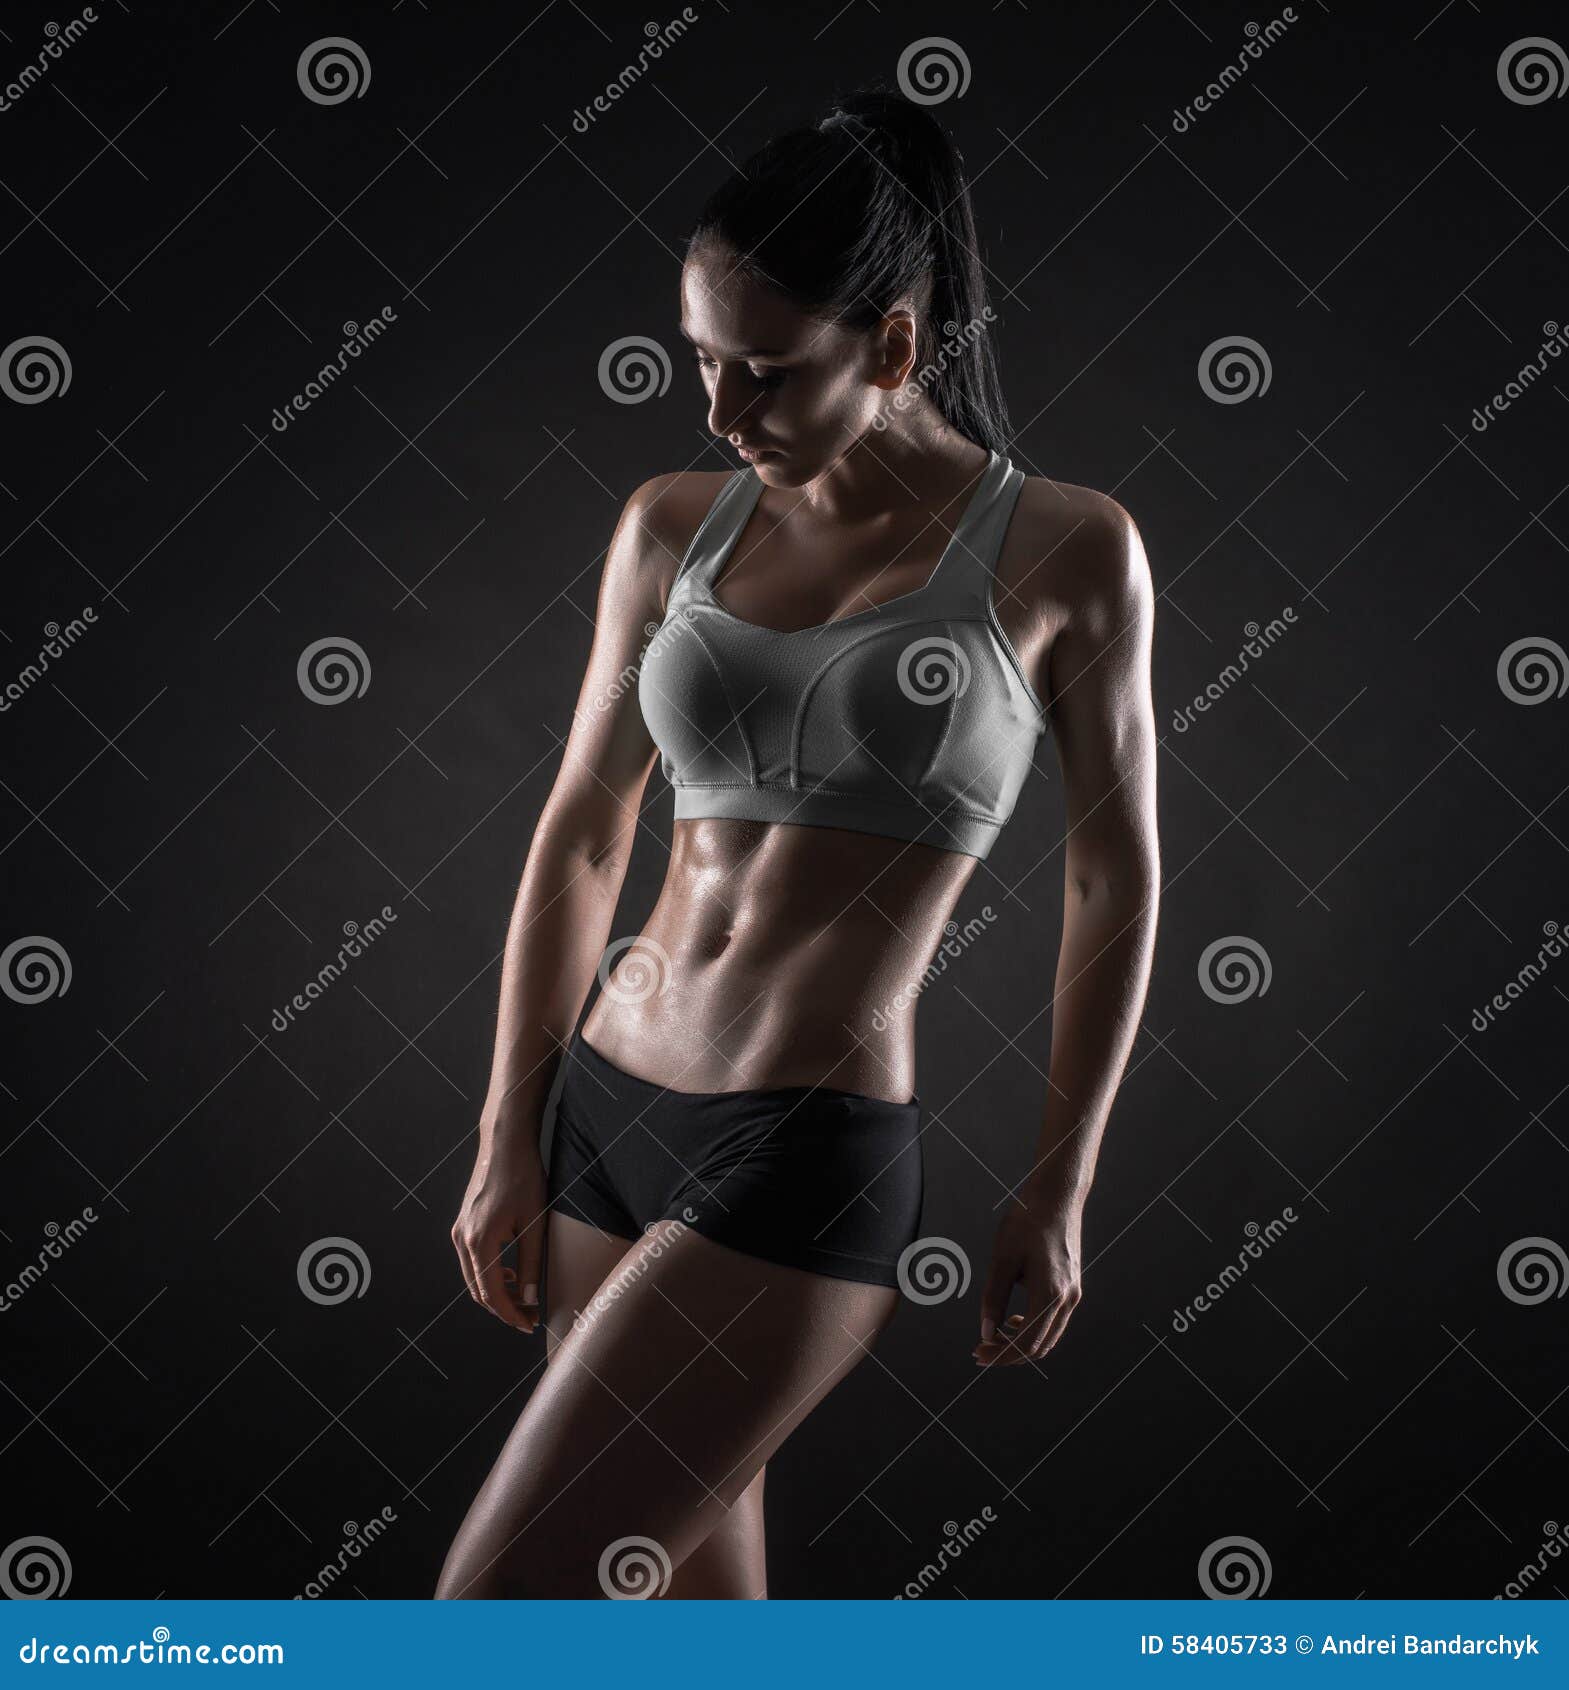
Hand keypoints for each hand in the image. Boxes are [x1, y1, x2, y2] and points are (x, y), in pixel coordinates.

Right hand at [451, 1129, 547, 1333]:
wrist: (505, 1143)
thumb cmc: (524, 1178)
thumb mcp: (535, 1223)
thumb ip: (532, 1264)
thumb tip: (530, 1300)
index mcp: (480, 1242)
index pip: (492, 1294)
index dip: (510, 1315)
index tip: (529, 1325)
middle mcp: (462, 1239)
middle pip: (478, 1290)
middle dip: (503, 1309)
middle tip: (529, 1317)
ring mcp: (459, 1231)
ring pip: (473, 1277)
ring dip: (495, 1293)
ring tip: (523, 1300)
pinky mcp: (462, 1223)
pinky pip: (471, 1261)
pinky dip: (488, 1274)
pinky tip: (510, 1273)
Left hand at [973, 1188, 1082, 1366]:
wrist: (1056, 1198)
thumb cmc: (1027, 1222)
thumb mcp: (1003, 1259)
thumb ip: (994, 1298)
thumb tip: (985, 1332)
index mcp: (1050, 1294)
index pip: (1026, 1343)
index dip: (1000, 1354)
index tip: (978, 1354)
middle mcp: (1067, 1299)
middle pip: (1039, 1347)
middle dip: (1008, 1353)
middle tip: (981, 1350)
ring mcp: (1073, 1294)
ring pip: (1049, 1337)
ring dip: (1022, 1343)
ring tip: (994, 1337)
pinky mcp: (1072, 1287)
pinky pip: (1054, 1321)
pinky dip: (1033, 1328)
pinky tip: (1014, 1319)